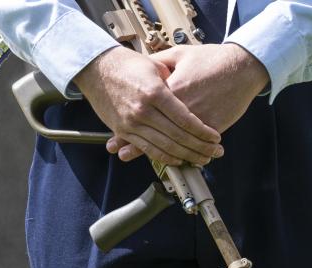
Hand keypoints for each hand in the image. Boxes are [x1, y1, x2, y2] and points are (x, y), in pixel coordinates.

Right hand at [73, 46, 223, 165]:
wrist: (96, 67)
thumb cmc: (128, 64)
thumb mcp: (156, 66)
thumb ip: (174, 81)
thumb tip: (192, 94)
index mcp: (154, 93)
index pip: (185, 119)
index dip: (203, 131)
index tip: (215, 137)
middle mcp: (143, 110)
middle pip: (178, 136)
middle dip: (200, 147)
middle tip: (215, 153)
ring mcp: (131, 123)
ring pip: (164, 147)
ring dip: (186, 156)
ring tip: (202, 159)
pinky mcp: (122, 130)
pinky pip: (147, 149)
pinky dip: (165, 157)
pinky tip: (179, 159)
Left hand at [107, 44, 268, 163]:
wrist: (241, 65)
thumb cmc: (212, 58)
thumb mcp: (180, 54)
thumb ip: (159, 62)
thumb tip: (144, 67)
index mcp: (167, 90)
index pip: (143, 112)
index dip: (129, 128)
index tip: (119, 139)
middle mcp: (179, 107)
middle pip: (154, 132)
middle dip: (138, 147)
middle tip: (127, 155)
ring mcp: (196, 118)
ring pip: (176, 143)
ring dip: (162, 154)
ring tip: (138, 158)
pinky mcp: (212, 125)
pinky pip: (197, 144)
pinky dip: (190, 153)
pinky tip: (183, 160)